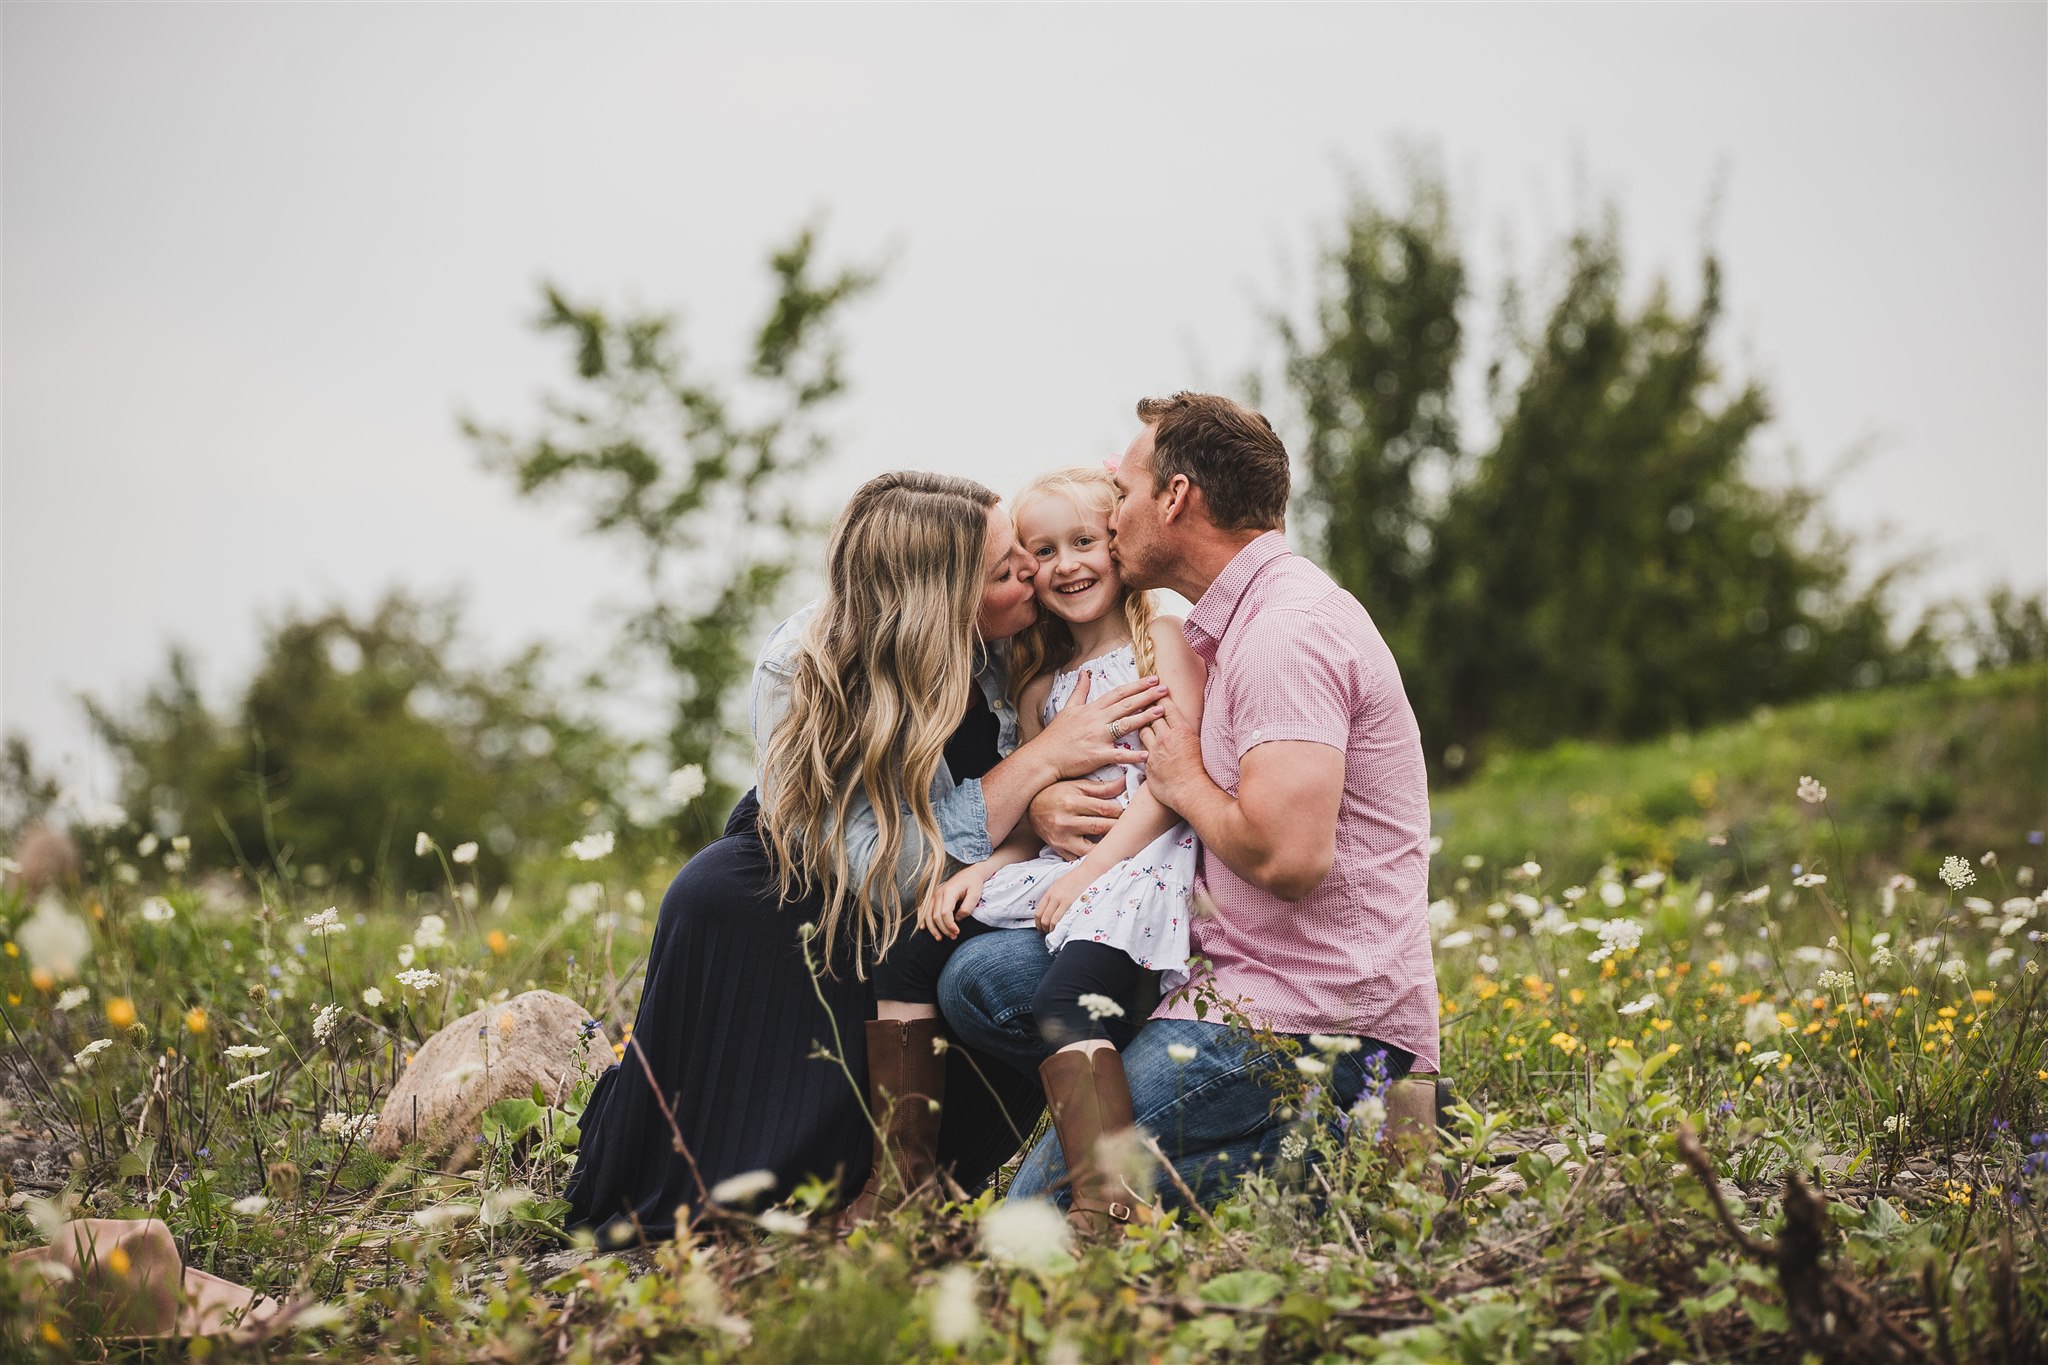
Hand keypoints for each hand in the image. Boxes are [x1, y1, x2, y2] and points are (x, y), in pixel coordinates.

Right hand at [919, 864, 989, 940]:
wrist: (970, 873)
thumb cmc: (974, 883)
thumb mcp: (976, 894)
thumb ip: (967, 907)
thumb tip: (958, 918)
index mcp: (949, 891)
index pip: (945, 912)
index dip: (950, 925)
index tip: (957, 932)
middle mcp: (939, 892)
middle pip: (936, 916)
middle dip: (943, 929)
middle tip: (953, 937)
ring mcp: (935, 894)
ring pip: (928, 915)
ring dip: (933, 928)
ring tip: (940, 938)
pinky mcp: (934, 897)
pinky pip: (925, 910)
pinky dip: (924, 920)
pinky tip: (924, 928)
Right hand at [1028, 671, 1165, 780]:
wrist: (1044, 757)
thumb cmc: (1055, 735)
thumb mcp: (1067, 709)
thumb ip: (1079, 691)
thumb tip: (1084, 673)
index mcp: (1091, 709)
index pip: (1118, 693)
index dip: (1136, 685)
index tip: (1153, 679)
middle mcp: (1096, 720)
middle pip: (1126, 704)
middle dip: (1147, 696)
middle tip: (1165, 689)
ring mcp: (1097, 737)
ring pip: (1125, 724)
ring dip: (1145, 717)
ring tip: (1162, 711)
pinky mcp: (1097, 755)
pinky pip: (1119, 755)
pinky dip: (1133, 755)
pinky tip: (1147, 753)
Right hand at [1028, 774, 1127, 859]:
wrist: (1031, 809)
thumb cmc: (1056, 793)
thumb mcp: (1077, 786)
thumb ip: (1102, 787)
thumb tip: (1125, 782)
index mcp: (1071, 802)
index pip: (1104, 809)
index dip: (1121, 811)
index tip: (1130, 811)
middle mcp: (1065, 822)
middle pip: (1101, 827)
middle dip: (1119, 827)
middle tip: (1131, 826)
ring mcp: (1062, 839)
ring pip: (1092, 848)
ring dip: (1107, 845)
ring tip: (1119, 840)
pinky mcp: (1060, 850)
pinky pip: (1080, 859)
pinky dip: (1092, 857)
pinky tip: (1103, 853)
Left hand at [1033, 862, 1100, 933]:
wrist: (1090, 871)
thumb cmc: (1077, 879)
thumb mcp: (1060, 885)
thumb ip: (1054, 896)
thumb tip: (1049, 911)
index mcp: (1050, 892)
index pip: (1038, 912)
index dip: (1038, 923)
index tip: (1041, 928)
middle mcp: (1054, 896)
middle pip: (1043, 918)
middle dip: (1044, 929)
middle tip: (1048, 934)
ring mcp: (1062, 900)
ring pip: (1050, 921)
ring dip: (1051, 930)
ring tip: (1056, 934)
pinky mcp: (1071, 904)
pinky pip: (1061, 919)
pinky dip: (1059, 927)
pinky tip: (1062, 930)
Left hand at [1139, 697, 1208, 813]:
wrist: (1191, 792)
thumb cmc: (1200, 770)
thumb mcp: (1197, 744)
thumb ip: (1187, 732)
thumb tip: (1184, 724)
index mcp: (1181, 730)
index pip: (1167, 707)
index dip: (1160, 697)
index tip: (1156, 689)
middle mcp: (1166, 737)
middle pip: (1151, 715)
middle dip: (1147, 706)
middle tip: (1143, 699)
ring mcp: (1155, 750)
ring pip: (1142, 730)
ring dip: (1141, 725)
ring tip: (1138, 720)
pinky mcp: (1147, 763)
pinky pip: (1141, 749)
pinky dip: (1142, 745)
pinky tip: (1140, 743)